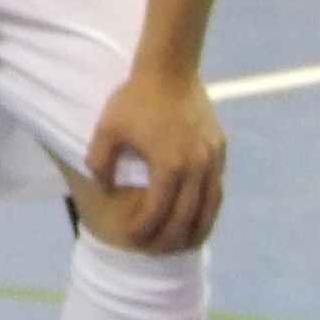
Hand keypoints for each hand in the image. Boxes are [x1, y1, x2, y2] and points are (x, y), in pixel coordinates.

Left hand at [80, 70, 226, 255]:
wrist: (170, 69)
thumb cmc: (134, 98)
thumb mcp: (107, 129)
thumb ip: (100, 163)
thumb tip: (107, 189)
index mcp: (169, 166)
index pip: (158, 210)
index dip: (144, 228)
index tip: (131, 237)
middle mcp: (197, 167)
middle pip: (187, 216)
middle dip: (170, 238)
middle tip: (155, 251)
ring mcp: (212, 159)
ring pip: (210, 206)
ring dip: (197, 229)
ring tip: (184, 244)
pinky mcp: (220, 148)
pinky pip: (217, 187)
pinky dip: (209, 207)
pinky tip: (199, 215)